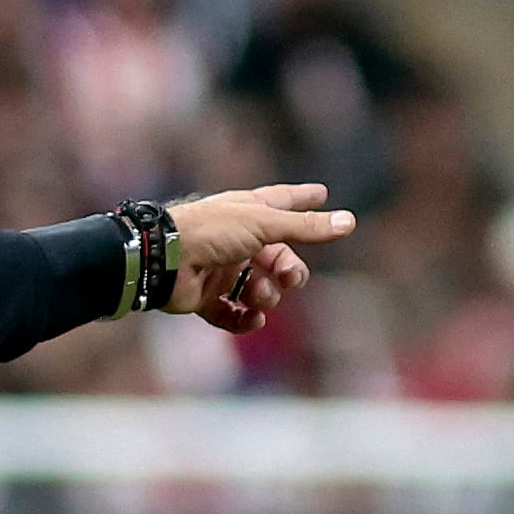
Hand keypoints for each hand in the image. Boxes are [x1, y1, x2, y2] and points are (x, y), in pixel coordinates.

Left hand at [161, 184, 354, 332]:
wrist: (164, 259)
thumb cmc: (212, 230)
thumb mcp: (264, 224)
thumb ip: (305, 226)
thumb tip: (349, 221)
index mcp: (246, 213)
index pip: (281, 202)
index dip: (302, 199)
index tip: (321, 193)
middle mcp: (235, 240)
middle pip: (277, 257)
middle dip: (289, 271)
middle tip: (290, 279)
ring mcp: (220, 269)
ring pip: (258, 288)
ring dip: (265, 296)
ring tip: (257, 294)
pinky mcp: (205, 298)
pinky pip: (233, 314)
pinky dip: (244, 319)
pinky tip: (251, 318)